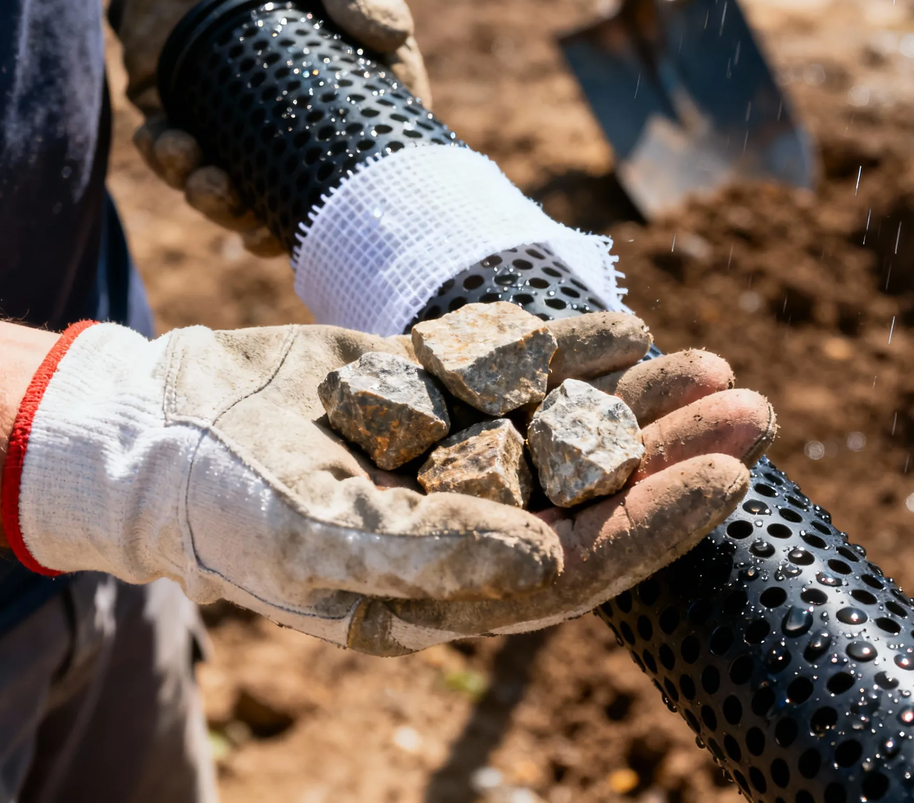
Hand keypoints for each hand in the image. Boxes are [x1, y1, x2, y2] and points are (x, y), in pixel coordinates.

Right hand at [5, 312, 774, 654]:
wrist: (157, 429)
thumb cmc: (221, 500)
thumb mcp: (312, 535)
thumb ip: (425, 552)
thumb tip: (547, 558)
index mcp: (448, 581)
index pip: (577, 563)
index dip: (657, 522)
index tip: (729, 475)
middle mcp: (464, 522)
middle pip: (592, 493)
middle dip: (671, 455)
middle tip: (755, 408)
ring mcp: (452, 454)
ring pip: (568, 428)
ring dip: (641, 402)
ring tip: (716, 367)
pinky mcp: (432, 392)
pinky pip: (517, 372)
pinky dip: (572, 352)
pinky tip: (631, 331)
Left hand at [100, 0, 429, 256]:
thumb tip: (391, 32)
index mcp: (348, 95)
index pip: (367, 162)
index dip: (355, 204)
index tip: (332, 220)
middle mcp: (297, 124)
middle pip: (298, 198)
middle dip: (271, 224)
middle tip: (250, 223)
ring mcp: (241, 129)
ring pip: (235, 193)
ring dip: (214, 201)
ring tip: (200, 176)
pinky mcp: (188, 119)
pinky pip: (178, 161)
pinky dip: (168, 163)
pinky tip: (163, 140)